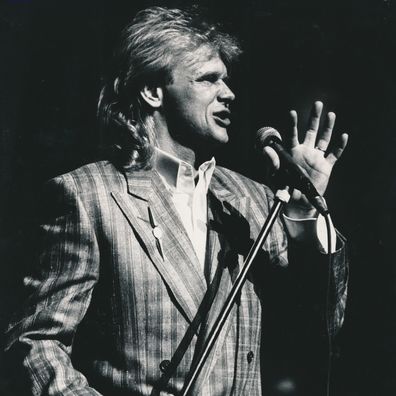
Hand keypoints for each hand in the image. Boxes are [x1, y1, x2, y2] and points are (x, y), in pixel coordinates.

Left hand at [264, 101, 347, 216]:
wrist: (296, 203)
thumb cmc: (283, 188)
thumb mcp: (274, 175)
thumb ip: (271, 162)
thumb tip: (265, 148)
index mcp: (291, 152)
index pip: (292, 135)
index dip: (292, 124)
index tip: (292, 112)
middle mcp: (304, 152)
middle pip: (310, 131)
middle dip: (314, 118)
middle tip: (317, 103)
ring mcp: (316, 158)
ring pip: (323, 139)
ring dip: (328, 127)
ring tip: (331, 114)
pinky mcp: (326, 167)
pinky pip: (334, 155)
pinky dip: (339, 146)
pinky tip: (343, 136)